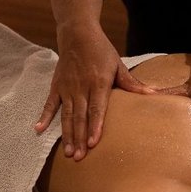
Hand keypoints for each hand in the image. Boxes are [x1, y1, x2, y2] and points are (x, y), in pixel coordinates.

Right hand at [35, 23, 149, 159]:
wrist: (78, 34)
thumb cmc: (101, 50)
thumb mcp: (118, 65)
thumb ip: (132, 83)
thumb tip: (152, 95)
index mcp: (98, 82)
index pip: (97, 109)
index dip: (95, 126)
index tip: (93, 143)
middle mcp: (81, 87)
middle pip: (80, 116)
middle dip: (79, 138)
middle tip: (79, 157)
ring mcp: (67, 88)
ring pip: (66, 115)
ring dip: (66, 134)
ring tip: (67, 152)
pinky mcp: (56, 86)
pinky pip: (49, 104)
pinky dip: (44, 117)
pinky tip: (38, 130)